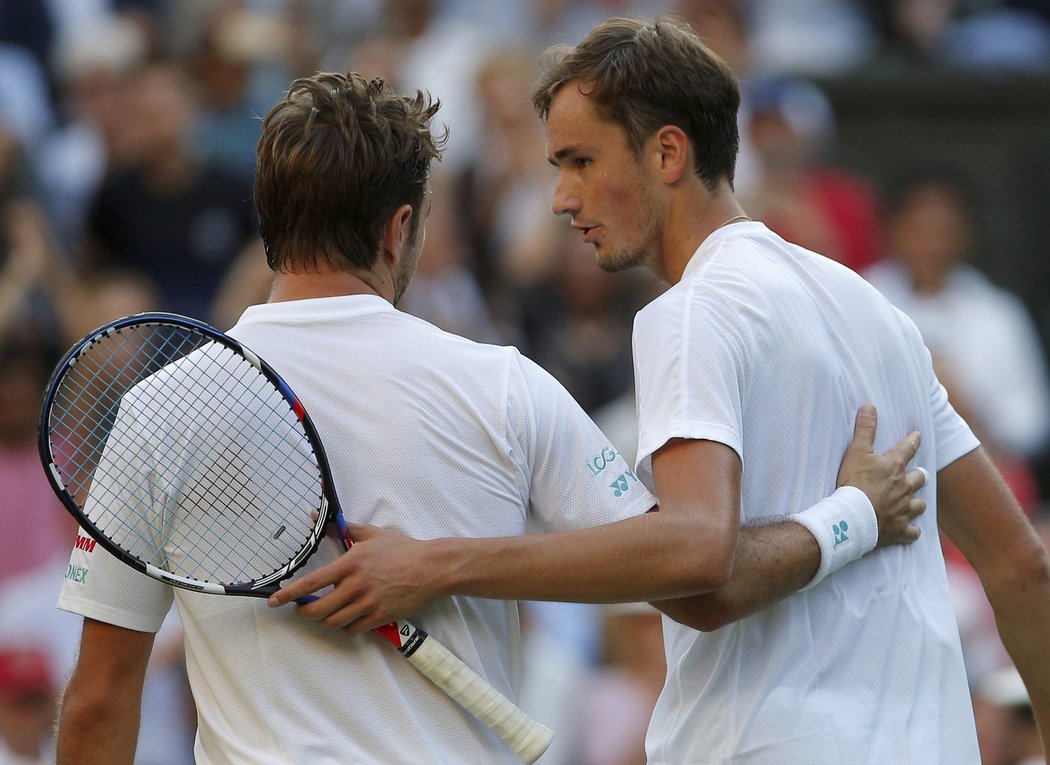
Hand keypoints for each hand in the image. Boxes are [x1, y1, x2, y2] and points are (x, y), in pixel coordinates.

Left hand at [267, 524, 442, 634]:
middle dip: (306, 613)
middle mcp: (356, 586)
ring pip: (335, 622)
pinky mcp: (380, 616)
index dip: (289, 594)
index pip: (311, 582)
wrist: (431, 568)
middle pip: (318, 610)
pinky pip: (354, 629)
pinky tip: (349, 618)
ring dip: (327, 620)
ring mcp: (368, 603)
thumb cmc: (402, 549)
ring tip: (328, 612)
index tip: (274, 602)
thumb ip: (345, 529)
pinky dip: (347, 627)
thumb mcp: (372, 534)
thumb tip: (321, 518)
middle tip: (304, 609)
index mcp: (350, 564)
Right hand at [838, 404, 927, 547]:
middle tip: (916, 474)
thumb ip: (865, 430)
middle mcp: (905, 486)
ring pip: (920, 504)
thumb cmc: (853, 483)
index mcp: (894, 466)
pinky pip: (913, 532)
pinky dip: (912, 531)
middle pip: (920, 477)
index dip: (913, 440)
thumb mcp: (856, 452)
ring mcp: (904, 509)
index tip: (917, 435)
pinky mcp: (900, 530)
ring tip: (913, 502)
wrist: (852, 517)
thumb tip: (870, 406)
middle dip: (918, 475)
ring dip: (917, 502)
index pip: (908, 448)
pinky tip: (910, 530)